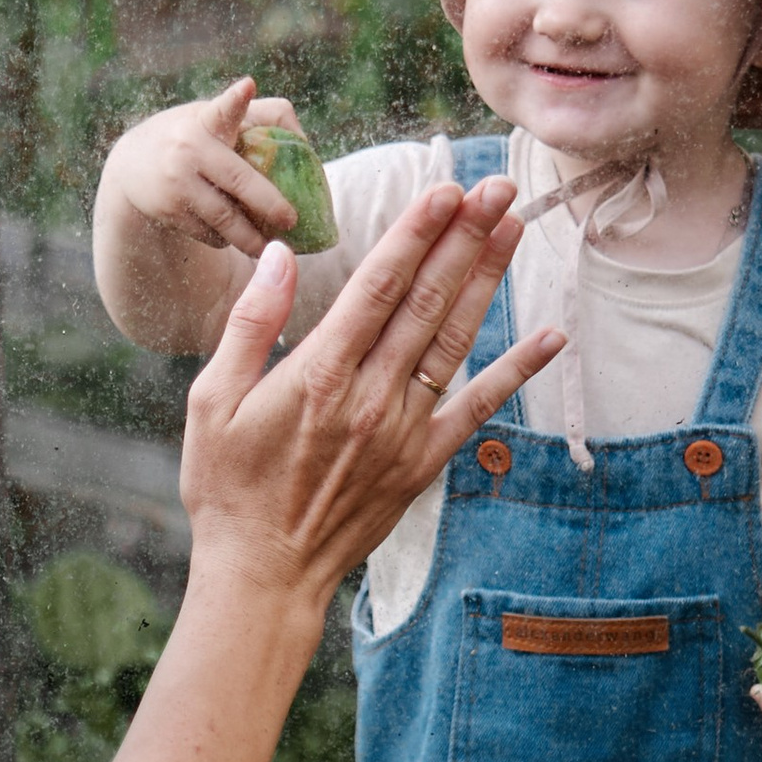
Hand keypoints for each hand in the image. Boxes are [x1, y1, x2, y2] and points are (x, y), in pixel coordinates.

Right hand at [98, 77, 309, 260]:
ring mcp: (178, 182)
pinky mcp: (169, 211)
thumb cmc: (193, 136)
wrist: (131, 165)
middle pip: (239, 181)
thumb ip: (263, 117)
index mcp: (206, 120)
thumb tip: (305, 144)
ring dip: (251, 237)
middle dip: (269, 204)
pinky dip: (226, 239)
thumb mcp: (217, 116)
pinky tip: (233, 237)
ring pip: (225, 219)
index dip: (235, 99)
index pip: (222, 108)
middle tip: (291, 221)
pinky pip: (209, 234)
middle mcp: (190, 148)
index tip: (246, 87)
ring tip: (269, 247)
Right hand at [179, 178, 562, 616]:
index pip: (377, 287)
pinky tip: (550, 334)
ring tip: (515, 227)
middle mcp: (368, 397)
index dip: (416, 234)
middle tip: (497, 187)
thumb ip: (250, 325)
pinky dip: (516, 370)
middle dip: (464, 238)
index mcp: (316, 375)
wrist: (264, 574)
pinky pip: (477, 408)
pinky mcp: (422, 463)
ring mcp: (402, 431)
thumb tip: (280, 256)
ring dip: (488, 280)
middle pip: (426, 302)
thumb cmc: (227, 487)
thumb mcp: (210, 401)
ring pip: (455, 340)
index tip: (444, 189)